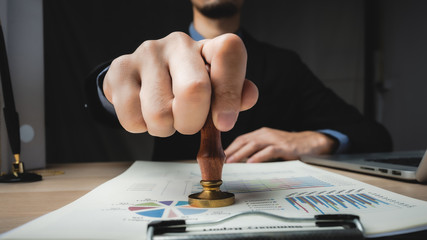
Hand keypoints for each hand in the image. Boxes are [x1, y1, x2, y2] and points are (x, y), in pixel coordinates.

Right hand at [103, 32, 257, 135]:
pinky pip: (133, 119)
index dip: (230, 93)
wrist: (144, 76)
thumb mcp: (214, 89)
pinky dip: (141, 127)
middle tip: (187, 123)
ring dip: (165, 128)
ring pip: (160, 114)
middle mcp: (178, 43)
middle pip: (194, 91)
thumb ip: (235, 94)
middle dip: (192, 123)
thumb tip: (249, 97)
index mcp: (208, 46)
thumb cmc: (186, 85)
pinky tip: (144, 111)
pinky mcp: (119, 70)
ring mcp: (146, 53)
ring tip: (165, 116)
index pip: (229, 53)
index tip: (223, 123)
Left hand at [225, 128, 336, 162]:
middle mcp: (266, 134)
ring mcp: (275, 139)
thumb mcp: (270, 146)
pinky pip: (269, 151)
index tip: (220, 156)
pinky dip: (259, 156)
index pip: (241, 139)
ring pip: (254, 144)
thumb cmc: (288, 146)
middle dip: (231, 150)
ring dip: (241, 153)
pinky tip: (251, 162)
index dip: (230, 147)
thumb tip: (240, 162)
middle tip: (221, 160)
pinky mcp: (284, 146)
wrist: (310, 143)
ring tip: (231, 161)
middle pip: (244, 140)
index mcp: (261, 133)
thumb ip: (256, 151)